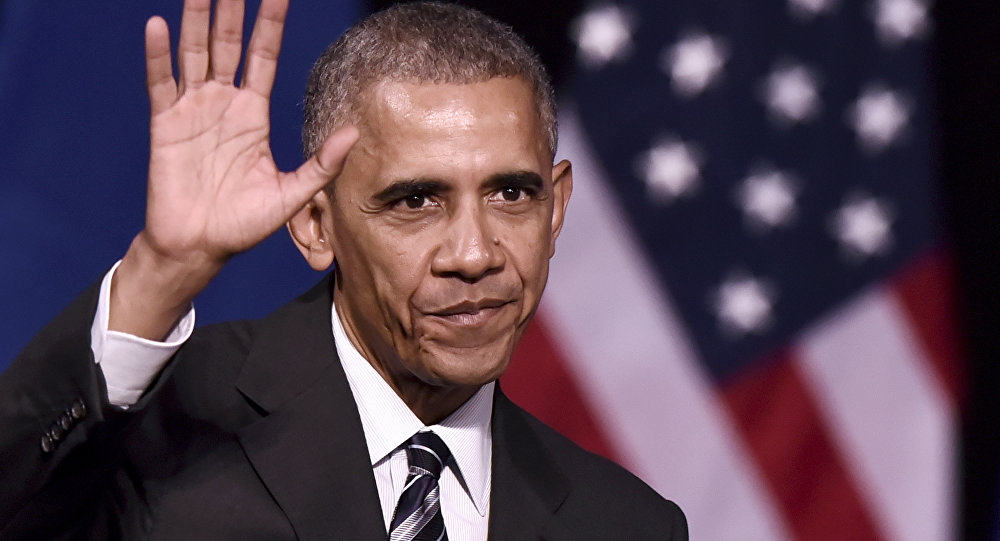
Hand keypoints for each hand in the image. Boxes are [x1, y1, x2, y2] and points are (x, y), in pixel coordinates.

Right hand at [111, 0, 356, 338]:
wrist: (200, 246)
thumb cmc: (244, 224)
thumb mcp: (292, 193)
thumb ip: (321, 164)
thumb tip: (354, 134)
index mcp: (253, 115)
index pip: (263, 57)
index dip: (270, 26)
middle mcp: (223, 104)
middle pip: (227, 45)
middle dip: (231, 11)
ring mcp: (192, 110)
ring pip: (194, 53)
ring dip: (196, 19)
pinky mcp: (165, 124)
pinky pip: (161, 83)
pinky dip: (158, 55)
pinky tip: (159, 26)